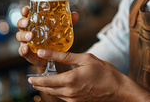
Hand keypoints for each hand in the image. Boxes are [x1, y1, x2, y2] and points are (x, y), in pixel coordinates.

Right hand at [15, 6, 79, 65]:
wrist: (54, 58)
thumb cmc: (55, 40)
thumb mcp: (62, 30)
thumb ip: (67, 22)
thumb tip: (75, 14)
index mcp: (34, 23)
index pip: (27, 14)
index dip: (25, 11)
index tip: (27, 9)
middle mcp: (28, 31)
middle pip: (20, 24)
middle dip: (22, 22)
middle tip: (28, 22)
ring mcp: (26, 42)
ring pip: (20, 37)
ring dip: (24, 35)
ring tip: (31, 36)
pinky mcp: (28, 54)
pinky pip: (22, 51)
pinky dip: (23, 50)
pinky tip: (27, 49)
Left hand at [28, 50, 149, 101]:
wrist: (120, 91)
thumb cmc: (105, 72)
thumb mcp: (86, 59)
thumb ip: (64, 56)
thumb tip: (45, 52)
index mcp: (70, 80)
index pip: (46, 81)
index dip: (36, 80)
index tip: (29, 77)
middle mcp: (70, 92)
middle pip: (48, 90)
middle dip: (39, 85)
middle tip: (33, 80)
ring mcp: (74, 99)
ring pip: (55, 95)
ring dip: (49, 88)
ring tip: (46, 80)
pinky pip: (64, 97)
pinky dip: (59, 91)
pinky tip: (60, 85)